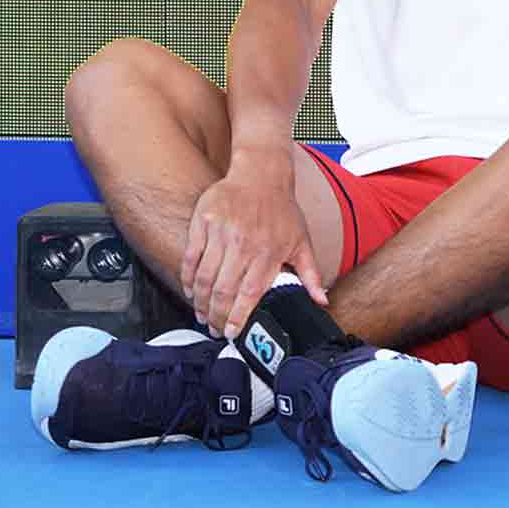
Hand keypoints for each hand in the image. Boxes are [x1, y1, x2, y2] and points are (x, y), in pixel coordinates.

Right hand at [183, 148, 328, 338]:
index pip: (250, 294)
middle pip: (223, 290)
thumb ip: (310, 275)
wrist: (262, 174)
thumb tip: (321, 302)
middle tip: (213, 329)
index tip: (231, 333)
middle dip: (215, 315)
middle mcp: (244, 244)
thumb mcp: (302, 242)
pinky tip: (190, 290)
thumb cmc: (283, 211)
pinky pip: (191, 257)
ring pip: (204, 277)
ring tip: (200, 315)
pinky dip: (187, 278)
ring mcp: (222, 233)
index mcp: (269, 253)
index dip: (238, 317)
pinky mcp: (203, 223)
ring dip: (199, 302)